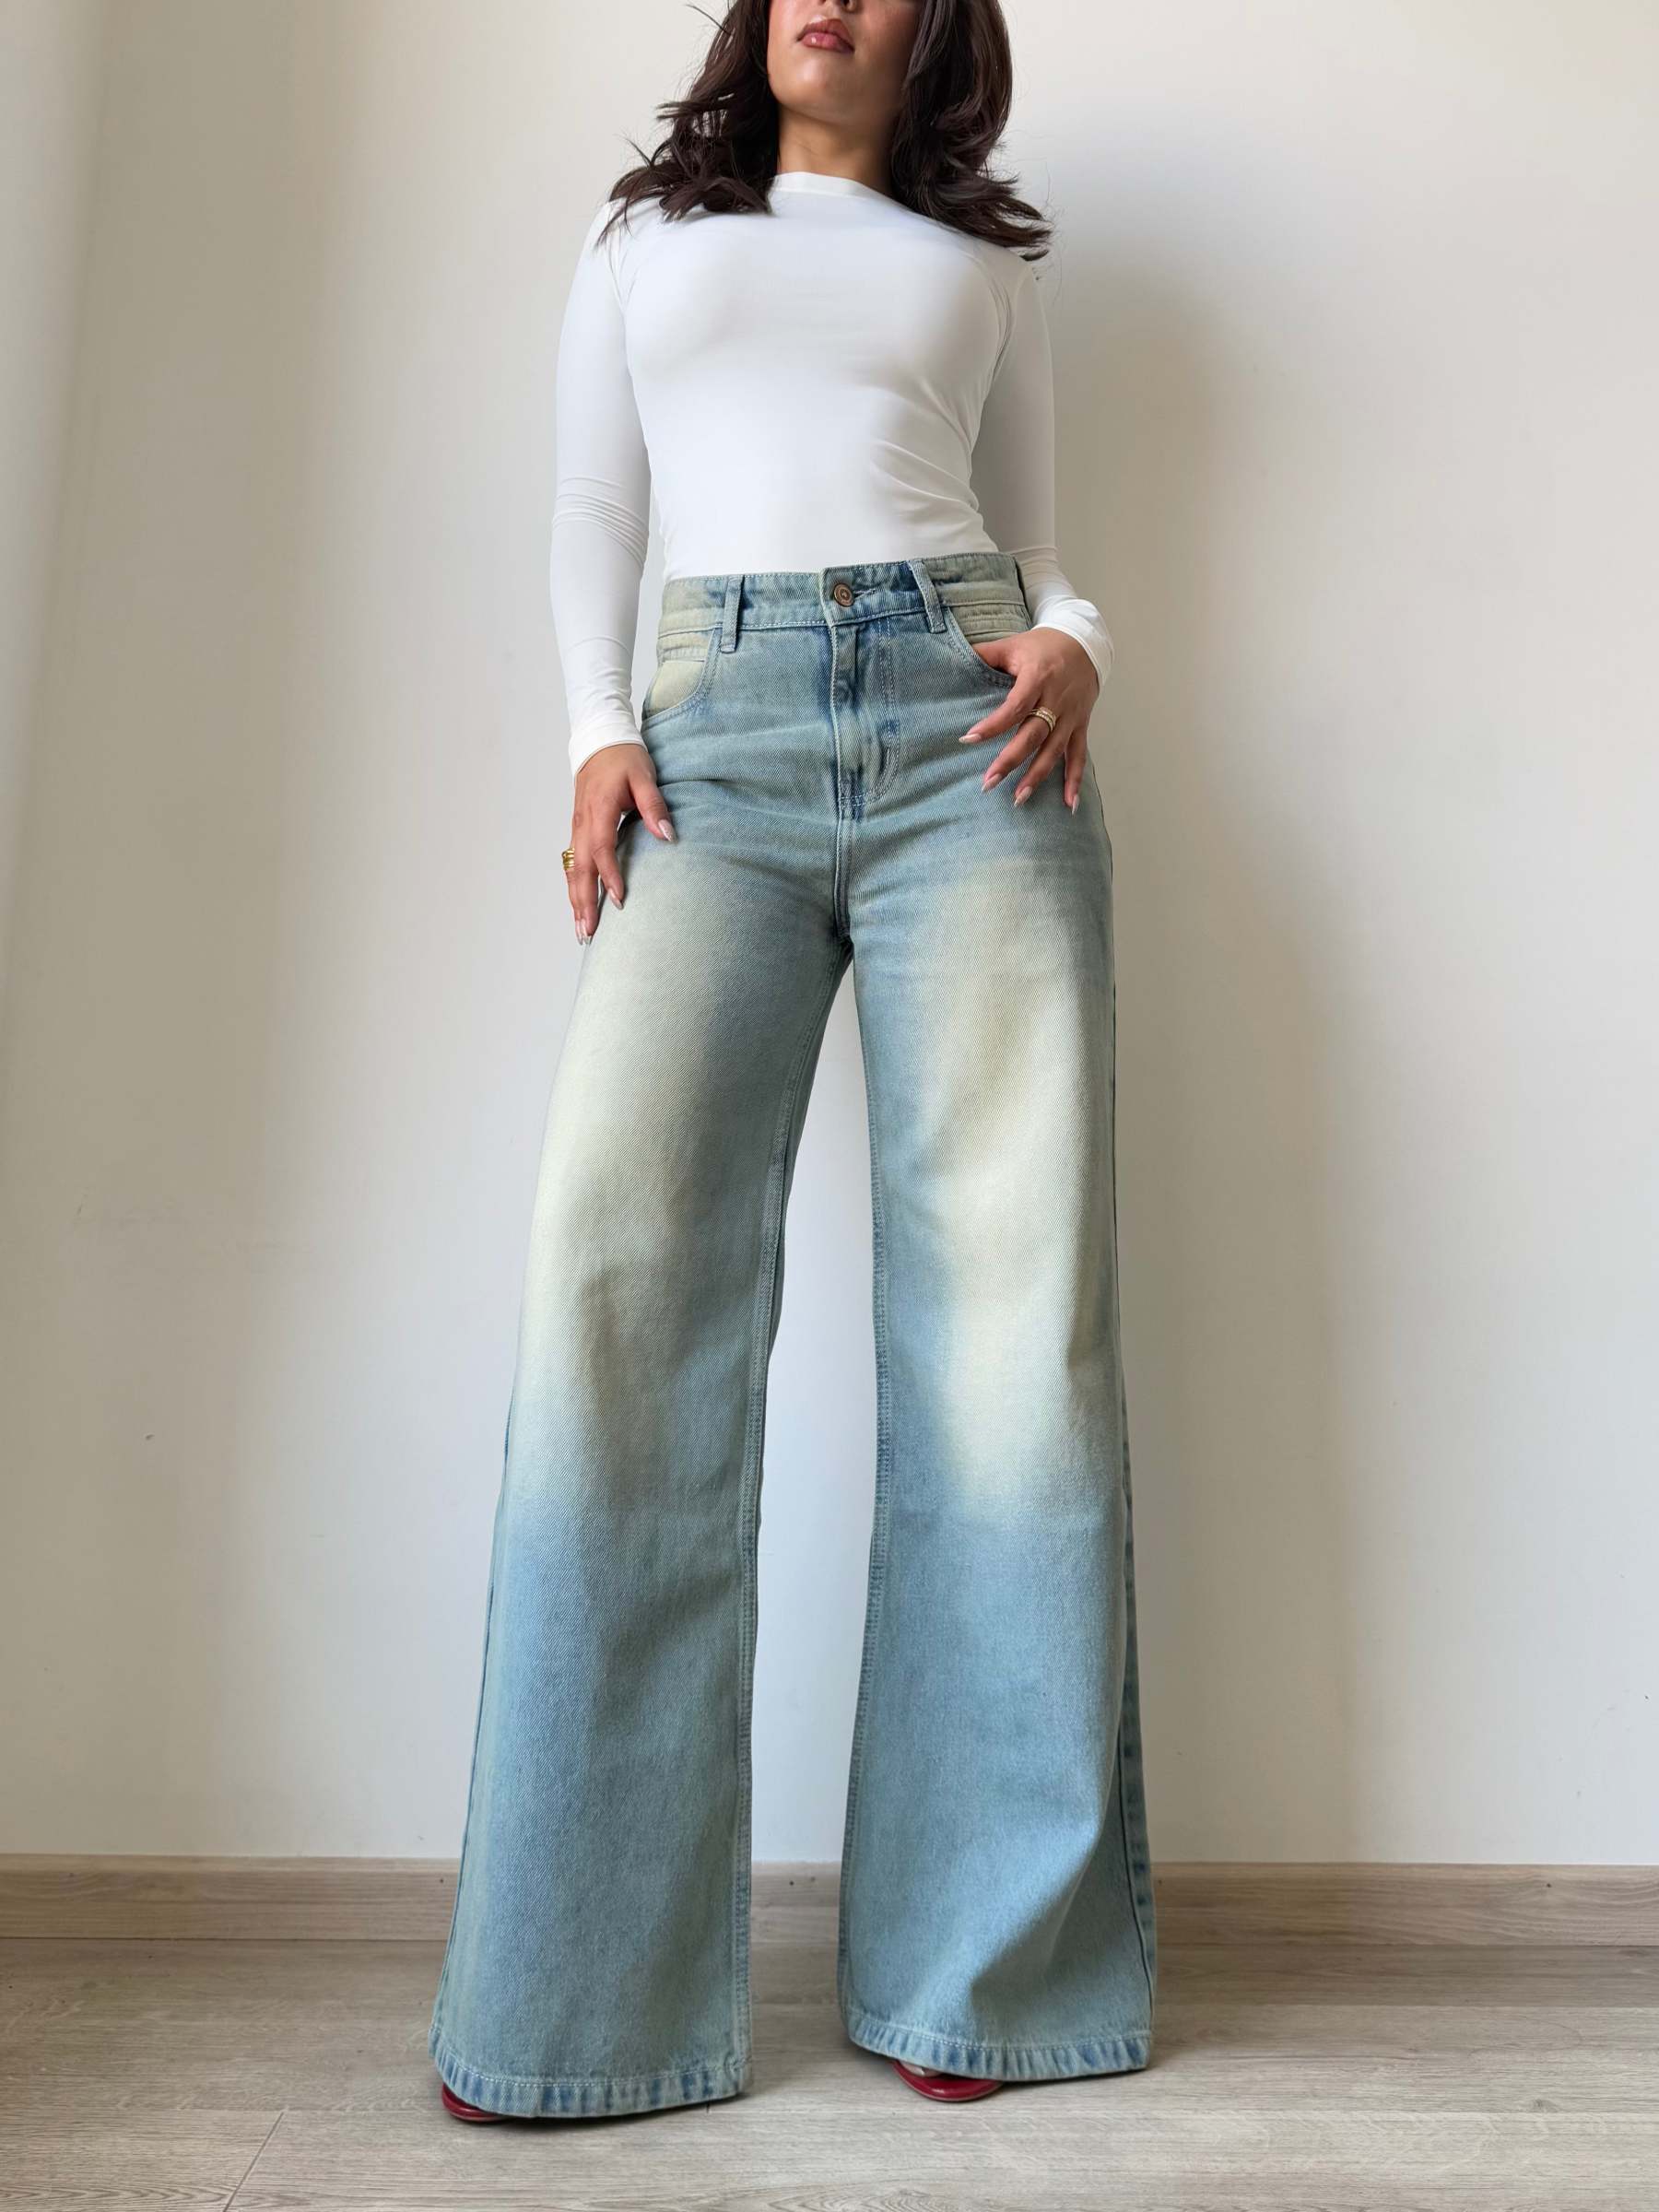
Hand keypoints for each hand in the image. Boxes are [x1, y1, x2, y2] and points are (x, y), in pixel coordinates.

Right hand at [567, 741, 674, 943]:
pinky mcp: (577, 830)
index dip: (609, 874)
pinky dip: (574, 888)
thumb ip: (655, 806)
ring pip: (572, 870)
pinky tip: (579, 908)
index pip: (601, 847)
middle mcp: (583, 821)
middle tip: (590, 931)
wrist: (599, 739)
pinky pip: (572, 864)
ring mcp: (577, 827)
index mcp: (600, 808)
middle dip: (584, 901)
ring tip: (582, 930)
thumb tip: (667, 836)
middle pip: (580, 868)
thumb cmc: (624, 757)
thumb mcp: (645, 776)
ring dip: (576, 901)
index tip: (618, 898)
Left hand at [957, 627, 1100, 809]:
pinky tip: (1069, 805)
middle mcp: (1056, 700)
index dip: (993, 724)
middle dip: (1011, 760)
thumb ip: (985, 654)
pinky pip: (1078, 756)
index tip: (969, 738)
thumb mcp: (1013, 644)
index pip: (1015, 705)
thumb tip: (953, 659)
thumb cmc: (1042, 646)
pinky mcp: (1080, 726)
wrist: (1085, 643)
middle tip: (988, 783)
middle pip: (1033, 734)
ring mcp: (1070, 716)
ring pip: (1054, 751)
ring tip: (1018, 799)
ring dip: (1037, 777)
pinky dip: (1075, 781)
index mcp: (1038, 677)